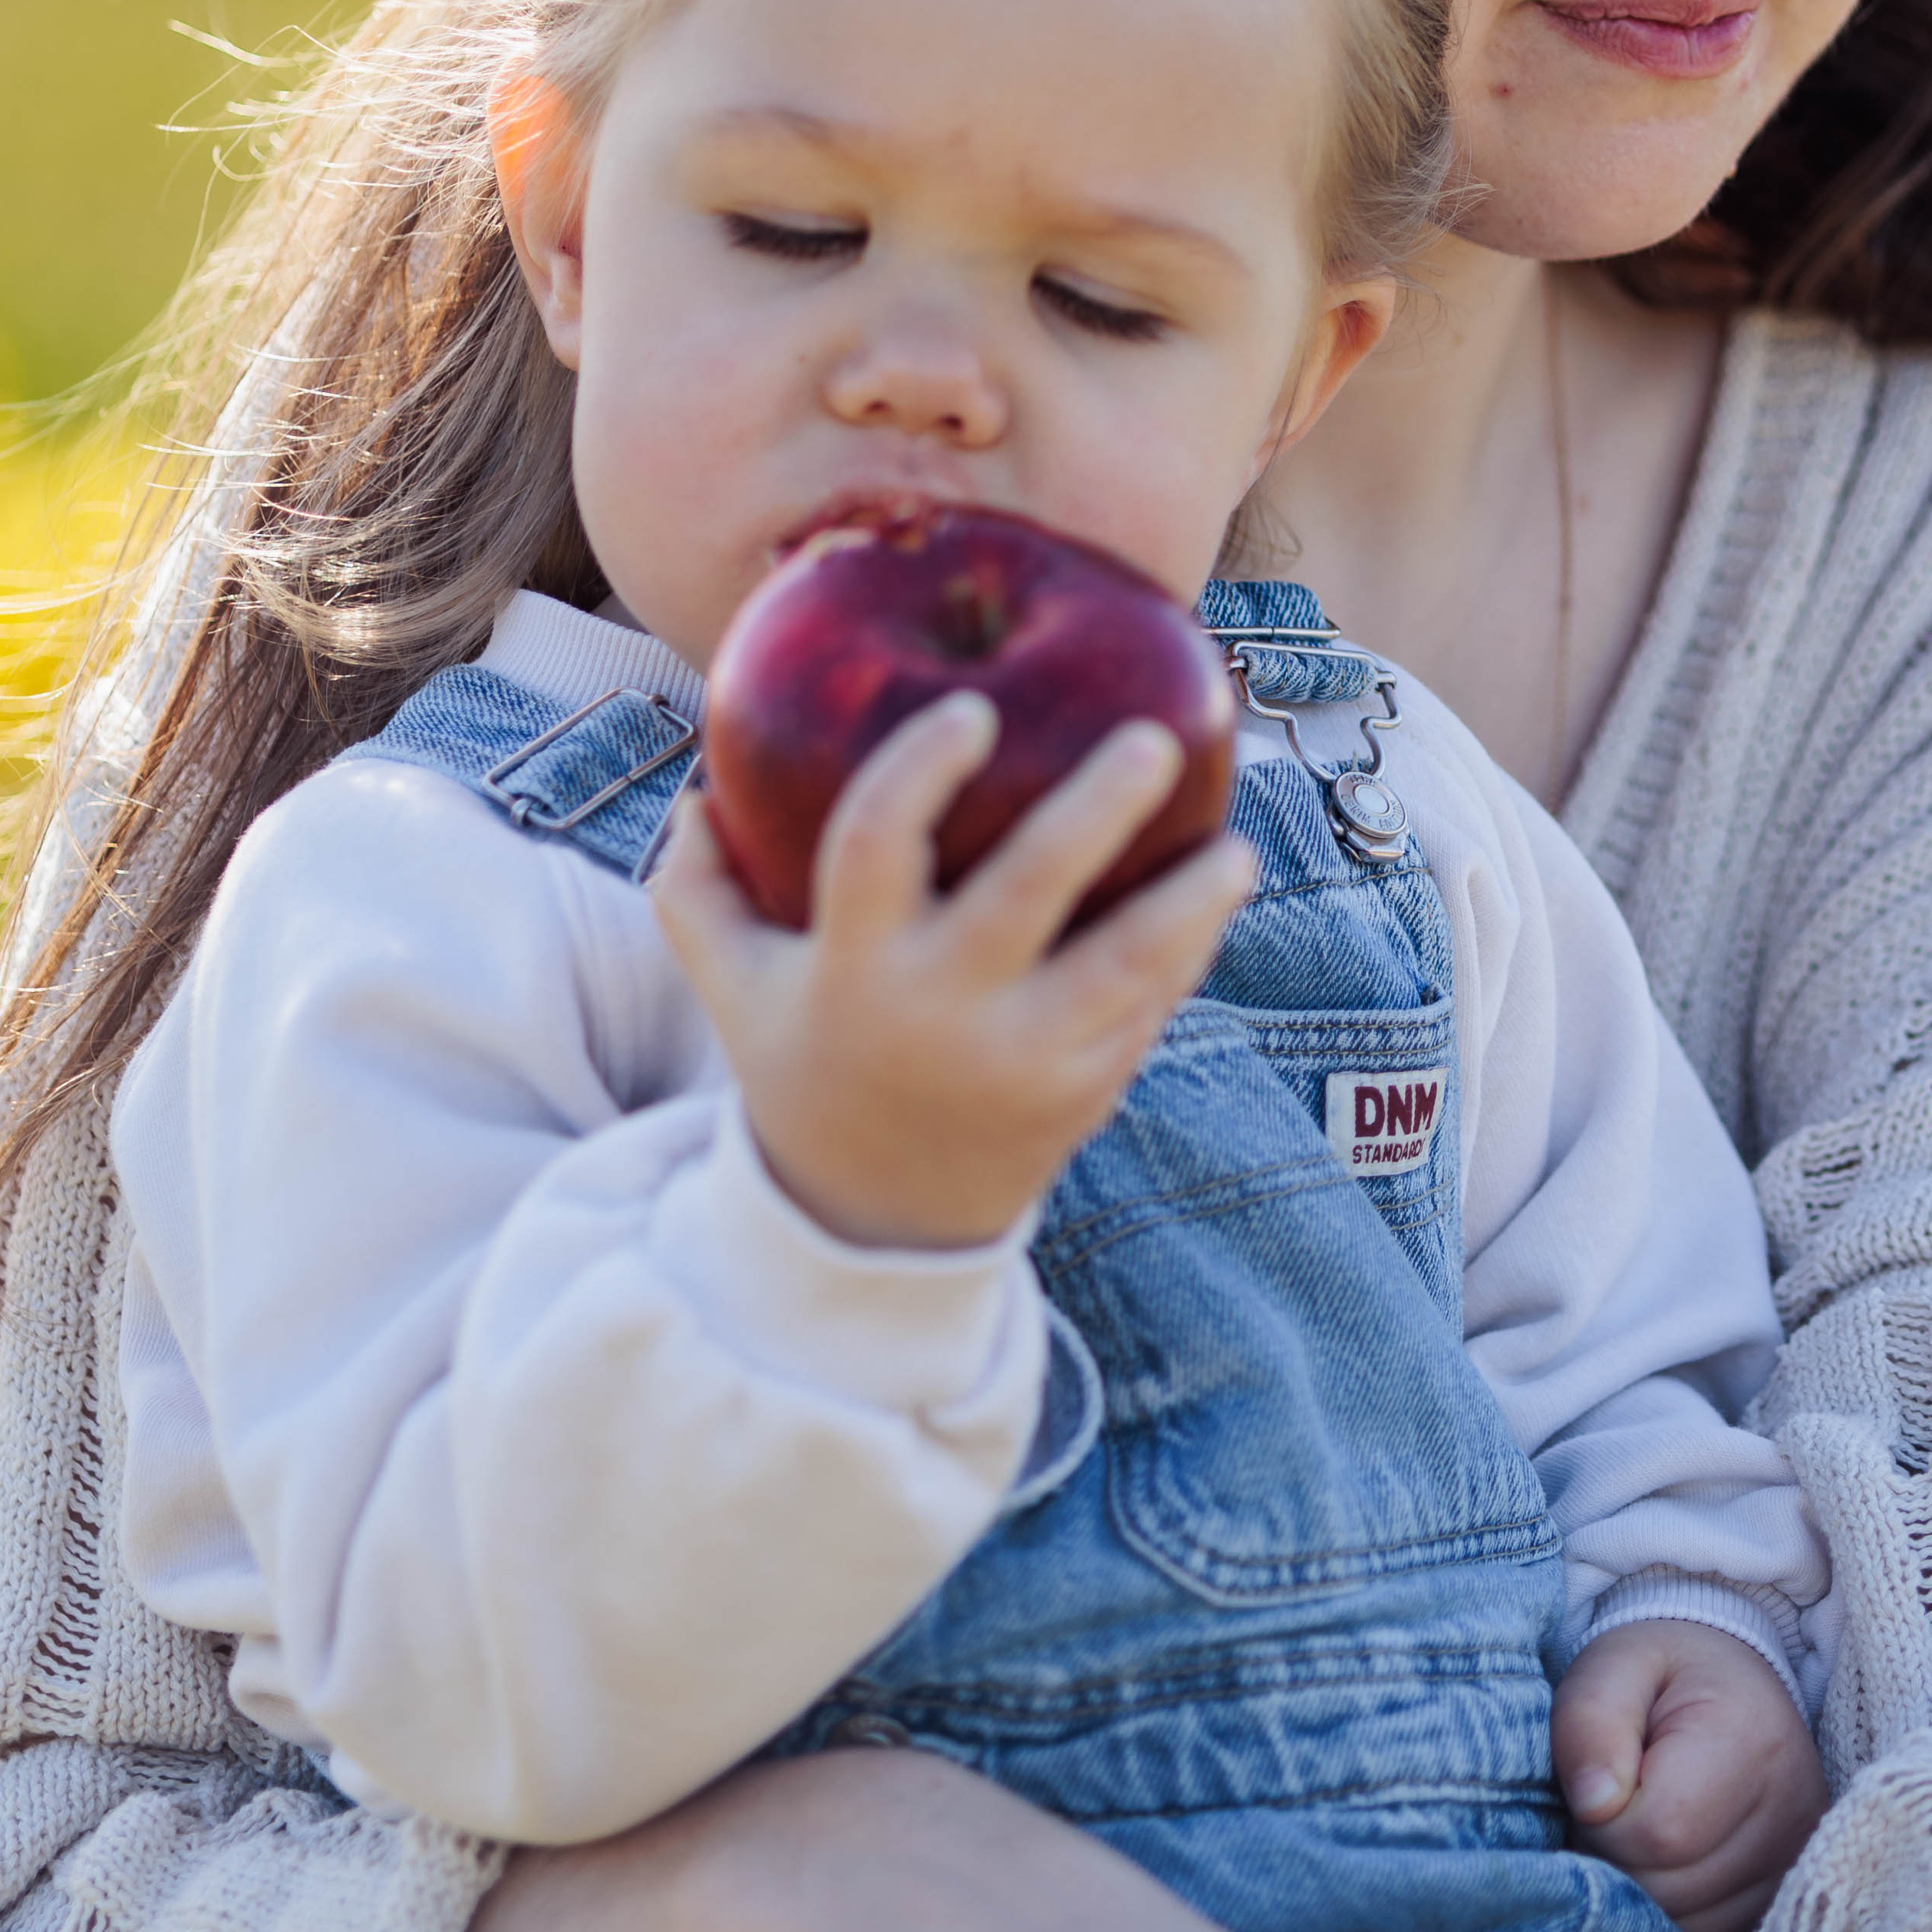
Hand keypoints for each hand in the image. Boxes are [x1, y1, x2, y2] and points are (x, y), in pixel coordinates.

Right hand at [654, 696, 1254, 1247]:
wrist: (873, 1222)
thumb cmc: (804, 1061)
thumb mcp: (733, 987)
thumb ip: (698, 890)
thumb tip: (696, 789)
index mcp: (852, 966)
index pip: (876, 845)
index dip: (920, 771)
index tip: (973, 710)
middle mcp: (942, 1010)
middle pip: (1026, 890)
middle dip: (1095, 810)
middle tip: (1150, 738)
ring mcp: (1023, 1057)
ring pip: (1124, 965)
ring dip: (1189, 903)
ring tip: (1235, 846)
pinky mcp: (1084, 1090)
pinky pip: (1148, 1006)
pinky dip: (1187, 950)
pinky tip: (1218, 887)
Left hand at [1551, 1617, 1827, 1931]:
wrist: (1730, 1685)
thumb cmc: (1660, 1675)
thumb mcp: (1612, 1667)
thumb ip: (1589, 1722)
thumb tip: (1594, 1805)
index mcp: (1751, 1742)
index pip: (1659, 1832)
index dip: (1602, 1824)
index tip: (1597, 1787)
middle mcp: (1793, 1815)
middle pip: (1671, 1893)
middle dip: (1615, 1865)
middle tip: (1609, 1813)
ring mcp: (1797, 1869)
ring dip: (1639, 1899)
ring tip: (1635, 1835)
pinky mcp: (1784, 1906)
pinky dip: (1669, 1923)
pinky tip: (1662, 1870)